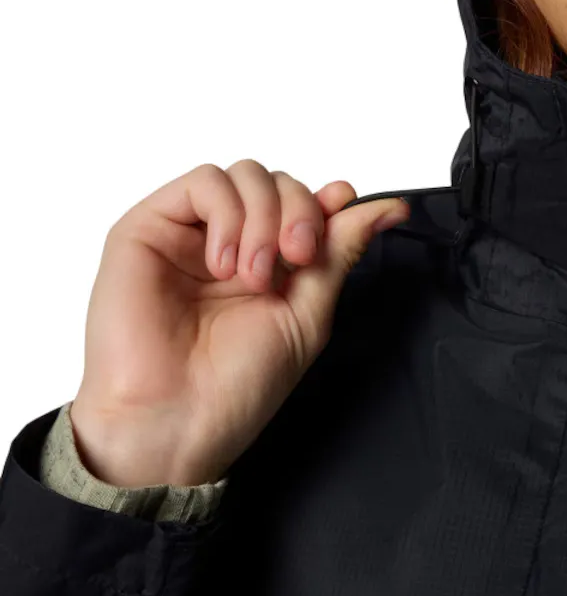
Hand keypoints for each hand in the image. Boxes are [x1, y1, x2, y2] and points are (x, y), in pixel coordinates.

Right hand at [67, 160, 409, 487]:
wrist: (175, 420)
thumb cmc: (235, 385)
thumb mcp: (308, 313)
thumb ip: (340, 252)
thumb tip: (389, 208)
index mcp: (270, 263)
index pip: (305, 201)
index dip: (328, 200)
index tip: (344, 206)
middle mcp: (232, 243)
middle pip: (279, 182)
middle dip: (300, 211)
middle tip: (298, 258)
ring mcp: (190, 234)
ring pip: (246, 174)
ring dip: (264, 217)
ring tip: (253, 275)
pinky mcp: (148, 228)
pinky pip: (203, 182)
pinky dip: (227, 214)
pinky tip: (224, 263)